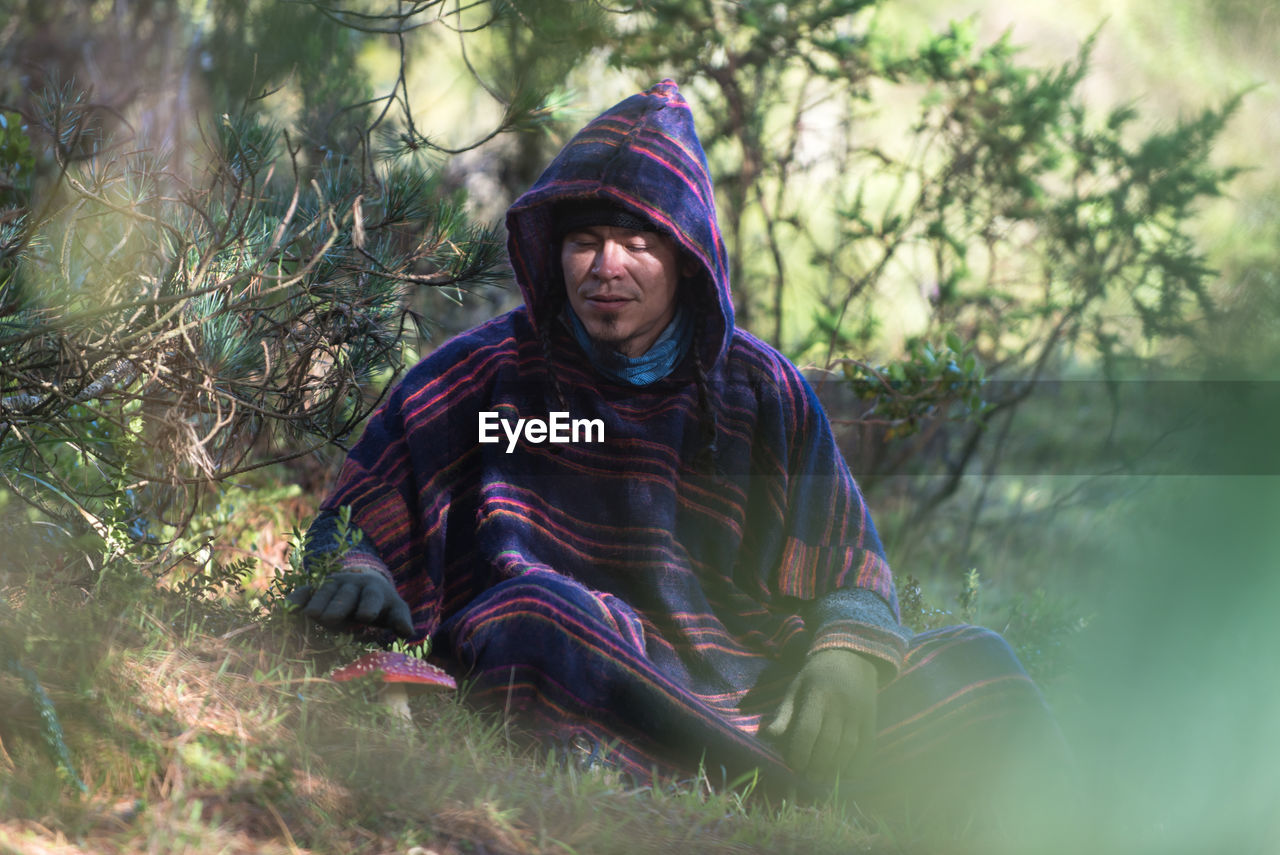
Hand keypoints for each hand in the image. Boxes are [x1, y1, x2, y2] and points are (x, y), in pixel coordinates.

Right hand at [285, 571, 413, 637]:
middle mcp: (353, 584)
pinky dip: (298, 598)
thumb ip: (400, 620)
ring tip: (312, 616)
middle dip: (338, 605)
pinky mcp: (318, 587)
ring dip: (318, 602)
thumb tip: (408, 631)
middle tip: (330, 618)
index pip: (373, 597)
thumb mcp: (394, 610)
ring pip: (325, 591)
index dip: (370, 605)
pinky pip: (306, 590)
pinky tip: (289, 608)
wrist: (365, 584)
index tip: (366, 616)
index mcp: (375, 591)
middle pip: (345, 594)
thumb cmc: (381, 604)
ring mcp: (334, 583)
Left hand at [761, 649, 877, 783]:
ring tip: (822, 778)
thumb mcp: (796, 687)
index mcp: (817, 695)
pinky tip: (846, 775)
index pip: (807, 730)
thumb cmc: (816, 675)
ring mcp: (858, 713)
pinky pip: (867, 747)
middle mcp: (839, 705)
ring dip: (834, 768)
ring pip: (848, 748)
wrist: (851, 656)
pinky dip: (858, 764)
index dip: (799, 752)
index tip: (793, 764)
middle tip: (807, 777)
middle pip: (828, 743)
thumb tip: (769, 736)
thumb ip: (784, 713)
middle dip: (816, 765)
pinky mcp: (872, 720)